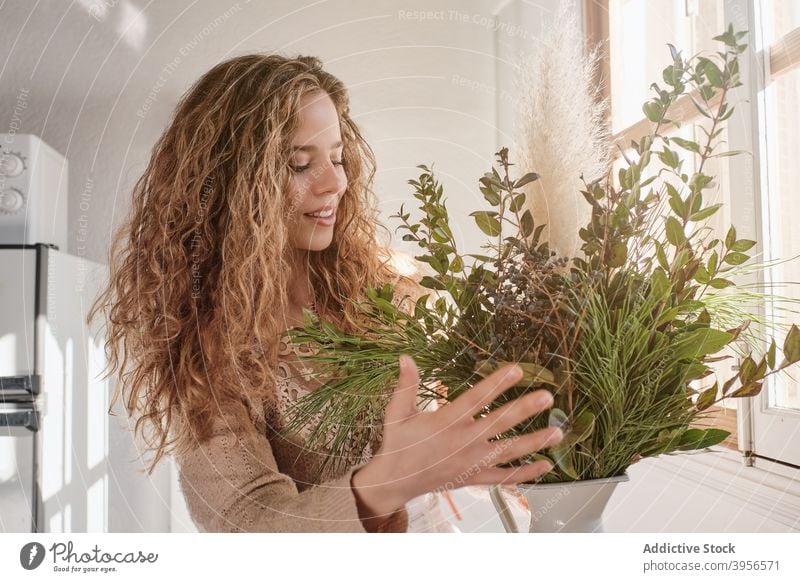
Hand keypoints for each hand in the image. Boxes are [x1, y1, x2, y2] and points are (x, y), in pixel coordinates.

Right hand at [351, 354, 561, 516]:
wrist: (395, 482)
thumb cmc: (397, 443)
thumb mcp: (397, 412)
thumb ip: (406, 385)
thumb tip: (406, 357)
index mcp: (446, 422)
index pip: (476, 398)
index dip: (497, 383)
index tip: (516, 370)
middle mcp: (463, 442)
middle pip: (500, 423)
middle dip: (525, 409)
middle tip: (547, 397)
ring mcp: (470, 462)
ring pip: (508, 451)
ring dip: (534, 442)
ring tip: (558, 433)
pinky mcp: (473, 478)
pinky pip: (503, 476)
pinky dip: (525, 472)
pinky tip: (545, 465)